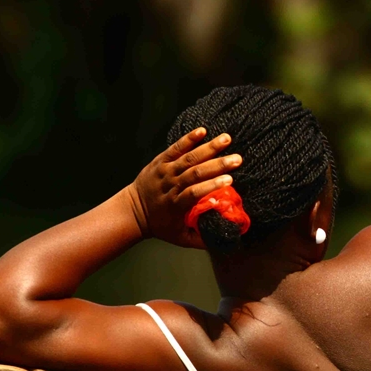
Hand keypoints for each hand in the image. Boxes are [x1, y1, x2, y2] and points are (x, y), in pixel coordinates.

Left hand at [131, 128, 242, 247]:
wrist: (133, 211)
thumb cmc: (161, 225)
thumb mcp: (180, 238)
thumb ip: (202, 240)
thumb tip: (226, 239)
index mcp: (176, 205)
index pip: (194, 193)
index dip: (211, 186)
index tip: (229, 180)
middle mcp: (170, 186)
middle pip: (194, 173)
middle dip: (217, 165)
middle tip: (237, 159)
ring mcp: (165, 171)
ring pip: (188, 158)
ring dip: (209, 148)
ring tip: (227, 139)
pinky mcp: (161, 161)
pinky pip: (175, 148)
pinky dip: (188, 139)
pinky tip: (203, 131)